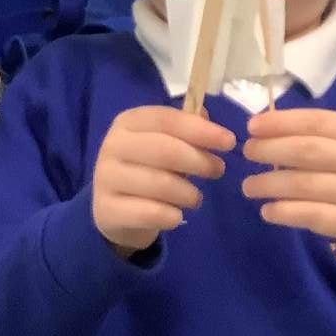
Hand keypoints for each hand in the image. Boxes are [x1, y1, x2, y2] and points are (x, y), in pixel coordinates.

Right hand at [92, 106, 235, 255]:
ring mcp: (106, 178)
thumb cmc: (146, 170)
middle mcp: (113, 146)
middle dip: (199, 161)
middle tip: (217, 170)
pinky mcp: (108, 210)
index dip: (200, 130)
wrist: (113, 210)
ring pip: (161, 184)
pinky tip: (177, 216)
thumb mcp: (162, 144)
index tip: (229, 141)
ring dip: (189, 193)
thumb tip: (210, 123)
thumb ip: (186, 132)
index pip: (167, 119)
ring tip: (195, 198)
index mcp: (128, 123)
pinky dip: (172, 216)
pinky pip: (151, 213)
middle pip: (166, 150)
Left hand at [242, 109, 335, 279]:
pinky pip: (313, 215)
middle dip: (271, 149)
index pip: (318, 121)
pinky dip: (285, 212)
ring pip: (306, 184)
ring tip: (249, 186)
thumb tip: (264, 131)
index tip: (252, 127)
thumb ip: (317, 141)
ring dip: (270, 183)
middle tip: (247, 153)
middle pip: (309, 151)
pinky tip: (267, 211)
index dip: (282, 122)